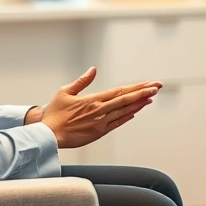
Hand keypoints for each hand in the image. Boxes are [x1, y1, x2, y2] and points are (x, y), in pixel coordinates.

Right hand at [40, 67, 161, 147]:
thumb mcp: (65, 92)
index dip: (136, 87)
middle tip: (158, 87)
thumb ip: (82, 81)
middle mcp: (100, 110)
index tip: (149, 84)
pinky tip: (135, 111)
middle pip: (126, 99)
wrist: (48, 135)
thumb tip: (93, 69)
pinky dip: (127, 117)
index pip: (120, 91)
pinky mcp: (99, 133)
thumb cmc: (54, 113)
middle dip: (144, 93)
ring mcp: (101, 122)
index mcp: (93, 100)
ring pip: (125, 111)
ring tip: (151, 97)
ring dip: (139, 104)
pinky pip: (117, 124)